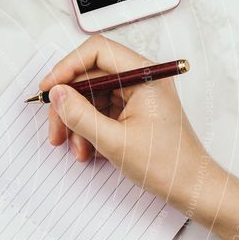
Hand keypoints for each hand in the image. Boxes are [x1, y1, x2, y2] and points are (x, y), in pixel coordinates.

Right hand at [40, 35, 211, 210]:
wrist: (189, 187)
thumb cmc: (165, 164)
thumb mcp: (114, 141)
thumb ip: (80, 114)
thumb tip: (56, 93)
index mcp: (144, 76)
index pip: (97, 52)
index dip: (67, 67)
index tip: (48, 89)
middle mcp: (141, 80)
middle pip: (89, 78)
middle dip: (68, 105)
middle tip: (56, 131)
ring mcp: (136, 96)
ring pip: (90, 98)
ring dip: (76, 124)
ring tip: (77, 150)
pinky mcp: (132, 112)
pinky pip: (99, 112)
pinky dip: (88, 131)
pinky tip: (88, 150)